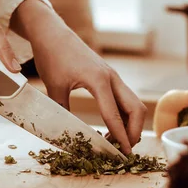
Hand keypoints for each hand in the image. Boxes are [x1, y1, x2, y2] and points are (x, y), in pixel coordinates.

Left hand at [11, 0, 145, 154]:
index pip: (115, 115)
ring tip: (115, 143)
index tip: (123, 155)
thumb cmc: (52, 57)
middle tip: (122, 151)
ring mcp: (113, 77)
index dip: (120, 137)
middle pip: (136, 109)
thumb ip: (63, 111)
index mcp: (99, 80)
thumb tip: (68, 136)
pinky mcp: (109, 78)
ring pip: (133, 105)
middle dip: (133, 132)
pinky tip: (111, 129)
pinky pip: (124, 100)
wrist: (52, 33)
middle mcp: (112, 78)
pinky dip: (123, 116)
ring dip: (130, 125)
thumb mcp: (54, 87)